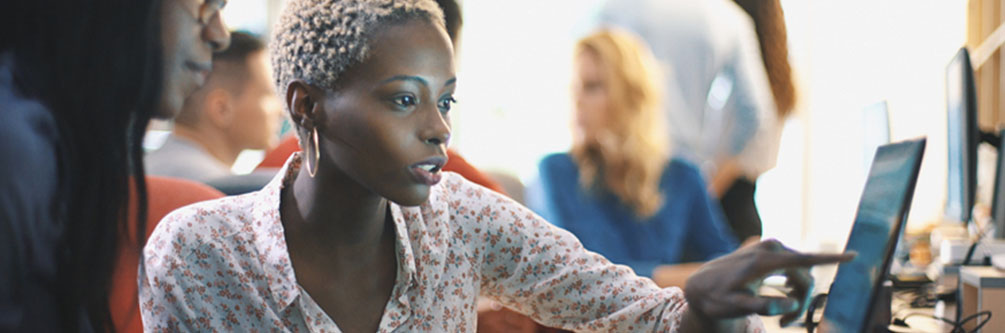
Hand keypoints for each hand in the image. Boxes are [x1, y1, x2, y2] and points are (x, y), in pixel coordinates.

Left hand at [682, 239, 854, 328]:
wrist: (702, 285)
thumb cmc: (718, 298)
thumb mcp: (736, 307)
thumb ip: (762, 306)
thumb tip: (790, 304)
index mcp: (764, 261)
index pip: (804, 260)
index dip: (831, 259)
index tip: (855, 255)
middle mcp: (771, 248)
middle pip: (806, 278)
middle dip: (802, 302)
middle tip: (785, 324)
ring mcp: (771, 247)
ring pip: (802, 276)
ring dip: (798, 297)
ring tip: (780, 319)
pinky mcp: (771, 250)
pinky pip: (794, 270)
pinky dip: (792, 287)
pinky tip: (782, 300)